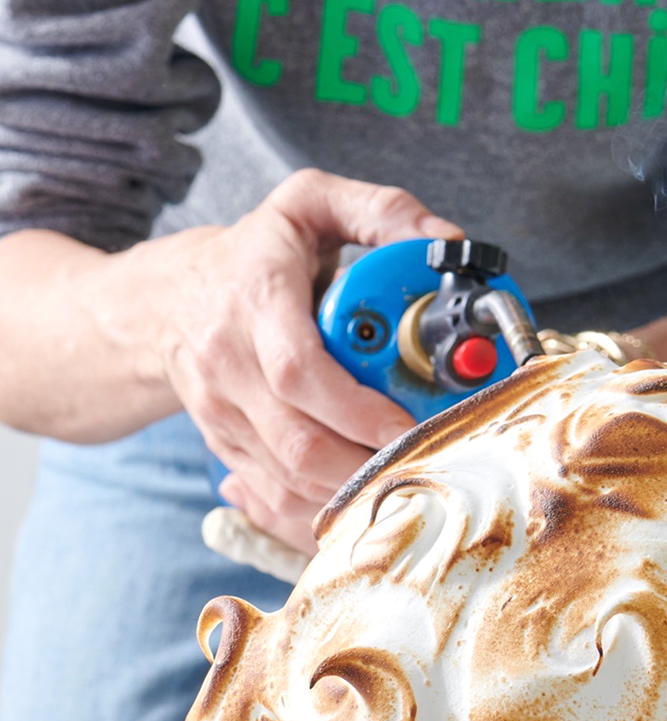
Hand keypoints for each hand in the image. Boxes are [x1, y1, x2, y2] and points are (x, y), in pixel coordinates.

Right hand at [152, 170, 459, 554]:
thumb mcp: (309, 204)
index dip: (358, 410)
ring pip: (288, 483)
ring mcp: (221, 416)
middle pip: (299, 444)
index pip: (299, 372)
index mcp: (253, 300)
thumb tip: (447, 243)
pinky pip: (273, 501)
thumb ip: (381, 210)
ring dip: (351, 496)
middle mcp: (227, 366)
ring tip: (406, 484)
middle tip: (425, 463)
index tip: (410, 425)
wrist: (165, 301)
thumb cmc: (252, 253)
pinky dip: (319, 517)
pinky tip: (360, 506)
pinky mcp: (225, 448)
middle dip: (369, 466)